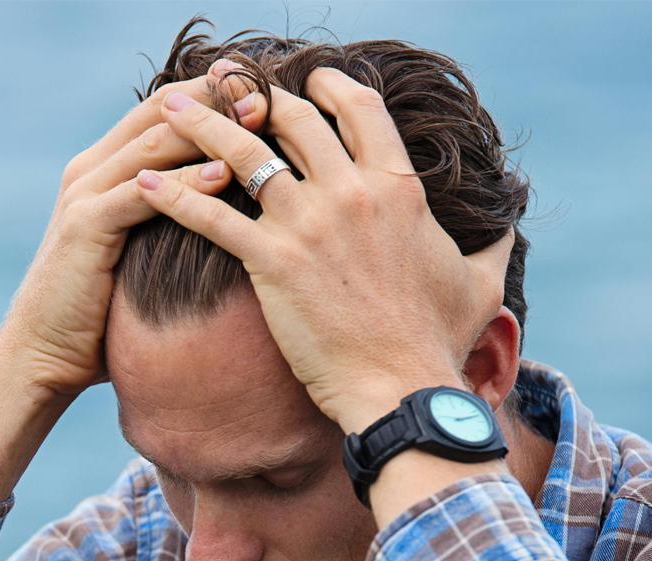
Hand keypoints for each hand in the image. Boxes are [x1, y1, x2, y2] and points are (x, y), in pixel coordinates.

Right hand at [0, 70, 260, 398]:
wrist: (41, 355)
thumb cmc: (98, 317)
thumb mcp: (138, 258)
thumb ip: (167, 227)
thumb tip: (227, 223)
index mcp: (104, 170)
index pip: (163, 111)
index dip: (212, 94)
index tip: (262, 87)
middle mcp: (91, 170)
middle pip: (161, 111)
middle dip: (215, 97)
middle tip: (267, 88)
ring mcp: (84, 194)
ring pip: (154, 142)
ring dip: (209, 129)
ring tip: (258, 119)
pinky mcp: (85, 227)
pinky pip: (142, 194)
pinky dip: (185, 181)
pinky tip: (224, 174)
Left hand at [133, 68, 513, 432]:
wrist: (401, 388)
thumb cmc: (438, 342)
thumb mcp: (480, 284)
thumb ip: (493, 245)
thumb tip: (510, 225)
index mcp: (398, 187)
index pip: (358, 109)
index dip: (326, 86)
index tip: (303, 81)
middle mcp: (351, 191)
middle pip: (292, 118)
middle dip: (253, 95)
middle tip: (223, 86)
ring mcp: (308, 223)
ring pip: (242, 152)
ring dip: (199, 123)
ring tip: (166, 108)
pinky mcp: (271, 261)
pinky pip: (210, 216)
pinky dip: (171, 196)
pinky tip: (141, 183)